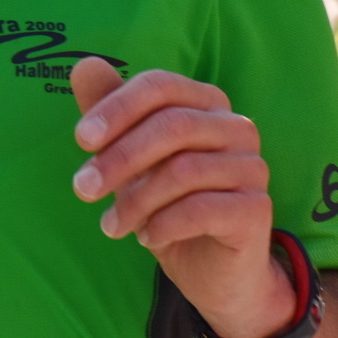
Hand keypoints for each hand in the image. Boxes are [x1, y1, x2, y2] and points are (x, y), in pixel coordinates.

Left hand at [70, 57, 293, 337]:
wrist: (210, 271)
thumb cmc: (166, 204)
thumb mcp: (129, 159)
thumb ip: (110, 113)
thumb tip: (84, 65)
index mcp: (206, 103)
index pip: (160, 86)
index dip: (117, 107)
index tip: (81, 140)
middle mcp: (236, 128)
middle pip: (172, 125)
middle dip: (119, 157)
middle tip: (82, 188)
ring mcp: (252, 168)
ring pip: (183, 170)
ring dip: (135, 201)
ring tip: (110, 225)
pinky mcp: (257, 210)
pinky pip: (202, 209)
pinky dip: (163, 224)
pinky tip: (146, 238)